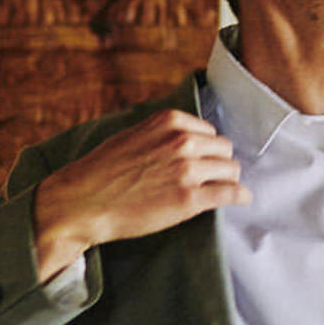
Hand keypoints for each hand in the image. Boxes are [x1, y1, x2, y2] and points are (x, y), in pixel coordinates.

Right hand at [32, 110, 249, 280]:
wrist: (83, 202)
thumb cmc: (102, 171)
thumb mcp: (132, 134)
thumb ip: (161, 132)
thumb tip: (185, 136)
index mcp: (170, 121)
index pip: (208, 131)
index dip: (206, 148)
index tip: (203, 160)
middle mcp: (183, 141)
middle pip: (224, 149)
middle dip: (219, 163)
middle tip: (212, 177)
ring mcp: (188, 170)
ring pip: (231, 170)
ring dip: (228, 180)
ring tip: (223, 189)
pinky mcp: (190, 199)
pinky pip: (231, 193)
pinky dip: (239, 196)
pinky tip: (240, 199)